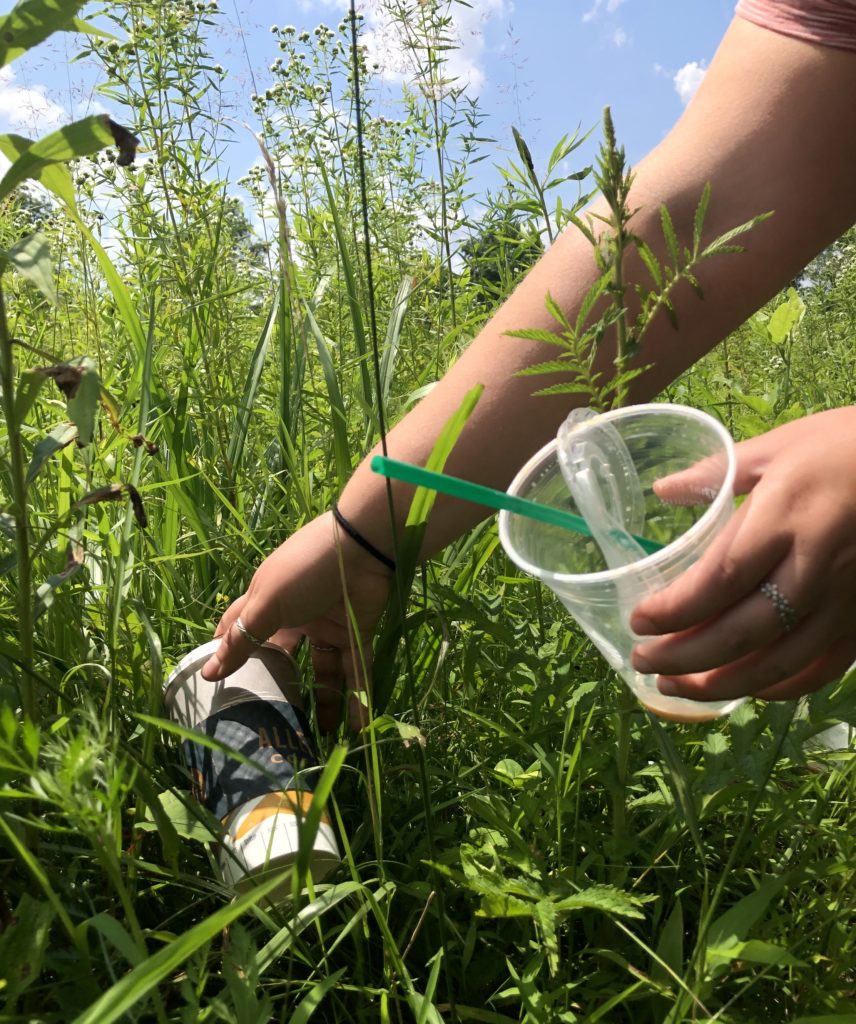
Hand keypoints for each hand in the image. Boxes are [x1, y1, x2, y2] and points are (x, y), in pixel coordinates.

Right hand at [201, 512, 392, 730]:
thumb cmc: (305, 570)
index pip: (242, 629)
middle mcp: (298, 617)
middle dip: (281, 688)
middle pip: (285, 658)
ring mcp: (329, 626)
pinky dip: (357, 697)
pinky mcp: (359, 632)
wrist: (362, 548)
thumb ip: (242, 640)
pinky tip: (354, 729)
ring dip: (322, 702)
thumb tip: (207, 674)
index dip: (230, 651)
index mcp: (268, 603)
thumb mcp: (267, 605)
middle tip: (273, 722)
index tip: (217, 684)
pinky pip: (356, 670)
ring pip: (323, 670)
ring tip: (316, 739)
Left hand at [630, 406, 855, 702]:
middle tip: (642, 661)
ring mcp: (844, 601)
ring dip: (721, 683)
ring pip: (777, 662)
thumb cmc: (847, 446)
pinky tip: (745, 688)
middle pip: (740, 632)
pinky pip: (821, 669)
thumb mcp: (780, 446)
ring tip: (676, 688)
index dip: (674, 610)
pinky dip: (779, 687)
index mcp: (783, 520)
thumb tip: (664, 490)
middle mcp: (813, 569)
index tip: (638, 621)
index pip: (719, 580)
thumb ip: (718, 471)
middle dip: (683, 657)